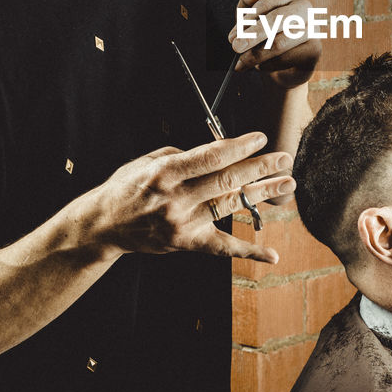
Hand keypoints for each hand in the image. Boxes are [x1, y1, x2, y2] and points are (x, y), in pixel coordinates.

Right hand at [92, 132, 292, 263]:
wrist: (103, 225)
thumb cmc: (127, 187)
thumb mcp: (149, 161)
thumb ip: (184, 157)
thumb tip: (219, 152)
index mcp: (164, 173)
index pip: (210, 158)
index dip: (239, 147)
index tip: (261, 137)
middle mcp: (175, 199)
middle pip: (226, 181)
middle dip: (260, 167)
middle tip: (285, 157)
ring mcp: (182, 224)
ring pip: (230, 207)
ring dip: (262, 194)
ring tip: (287, 183)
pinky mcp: (186, 244)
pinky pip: (222, 248)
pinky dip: (249, 251)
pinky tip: (272, 254)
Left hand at [227, 0, 322, 88]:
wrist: (274, 66)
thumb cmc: (260, 36)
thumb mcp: (247, 16)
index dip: (251, 16)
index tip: (233, 35)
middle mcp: (303, 8)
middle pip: (279, 17)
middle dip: (255, 34)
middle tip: (236, 47)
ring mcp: (312, 28)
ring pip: (282, 41)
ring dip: (258, 54)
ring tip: (243, 62)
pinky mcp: (315, 49)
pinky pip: (289, 57)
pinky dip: (270, 64)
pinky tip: (262, 66)